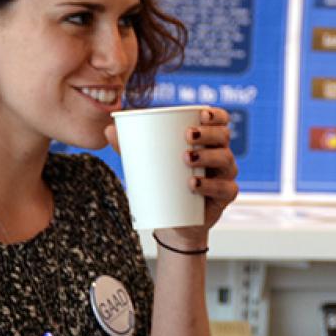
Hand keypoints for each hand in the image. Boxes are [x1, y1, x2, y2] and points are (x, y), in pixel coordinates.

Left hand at [104, 106, 238, 244]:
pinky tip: (195, 184)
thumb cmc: (165, 183)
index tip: (200, 115)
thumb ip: (131, 147)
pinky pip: (226, 189)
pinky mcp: (225, 197)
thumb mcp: (149, 164)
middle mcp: (221, 154)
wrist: (175, 221)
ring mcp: (225, 176)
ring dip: (208, 157)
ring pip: (226, 160)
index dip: (215, 115)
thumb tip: (109, 130)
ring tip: (186, 159)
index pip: (220, 121)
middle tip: (187, 137)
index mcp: (208, 140)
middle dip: (208, 134)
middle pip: (223, 137)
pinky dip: (211, 186)